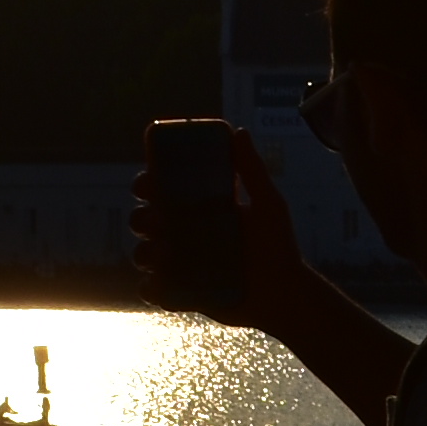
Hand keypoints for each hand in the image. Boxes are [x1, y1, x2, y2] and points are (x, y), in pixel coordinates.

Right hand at [129, 118, 303, 322]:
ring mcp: (180, 265)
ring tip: (163, 254)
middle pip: (144, 220)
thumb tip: (240, 132)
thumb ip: (252, 170)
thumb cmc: (279, 246)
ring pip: (144, 254)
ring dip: (144, 253)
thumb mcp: (268, 204)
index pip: (161, 190)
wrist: (285, 294)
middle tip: (158, 221)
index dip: (146, 185)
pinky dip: (151, 288)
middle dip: (141, 219)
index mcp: (198, 208)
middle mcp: (184, 234)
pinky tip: (160, 283)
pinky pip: (154, 290)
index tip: (147, 184)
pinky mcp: (182, 294)